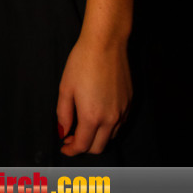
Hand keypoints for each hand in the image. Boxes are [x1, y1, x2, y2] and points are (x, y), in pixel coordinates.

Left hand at [57, 35, 130, 155]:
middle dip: (84, 147)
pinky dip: (108, 127)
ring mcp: (122, 111)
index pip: (82, 146)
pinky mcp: (129, 102)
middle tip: (71, 137)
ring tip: (84, 126)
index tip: (64, 146)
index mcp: (92, 117)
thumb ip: (63, 114)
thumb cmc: (82, 62)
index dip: (71, 150)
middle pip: (98, 147)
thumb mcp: (65, 88)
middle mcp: (111, 119)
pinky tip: (99, 116)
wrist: (105, 43)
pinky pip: (120, 124)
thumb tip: (63, 132)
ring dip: (97, 138)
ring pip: (111, 137)